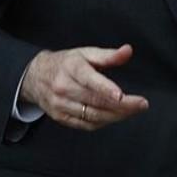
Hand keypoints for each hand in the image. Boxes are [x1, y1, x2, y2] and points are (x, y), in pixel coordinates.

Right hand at [20, 44, 148, 130]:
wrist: (35, 76)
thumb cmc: (66, 63)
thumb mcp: (85, 53)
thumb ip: (108, 55)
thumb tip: (128, 51)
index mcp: (71, 68)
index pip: (89, 80)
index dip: (106, 88)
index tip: (122, 95)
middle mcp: (63, 88)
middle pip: (95, 101)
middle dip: (122, 105)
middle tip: (142, 104)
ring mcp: (60, 105)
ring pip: (92, 115)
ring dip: (116, 115)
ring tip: (134, 110)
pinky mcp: (61, 117)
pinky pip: (86, 125)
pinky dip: (104, 122)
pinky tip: (116, 116)